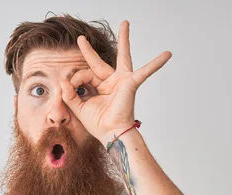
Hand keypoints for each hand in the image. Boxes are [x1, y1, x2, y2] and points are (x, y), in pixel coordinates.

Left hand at [60, 20, 171, 144]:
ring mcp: (121, 81)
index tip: (70, 85)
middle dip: (88, 51)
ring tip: (125, 23)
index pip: (84, 74)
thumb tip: (64, 81)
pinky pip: (145, 71)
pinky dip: (156, 64)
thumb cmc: (98, 123)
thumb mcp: (79, 108)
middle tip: (80, 38)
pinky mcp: (130, 83)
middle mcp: (110, 82)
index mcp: (99, 87)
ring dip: (124, 39)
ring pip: (122, 56)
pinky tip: (167, 54)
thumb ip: (70, 94)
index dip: (76, 78)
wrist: (111, 133)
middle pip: (97, 62)